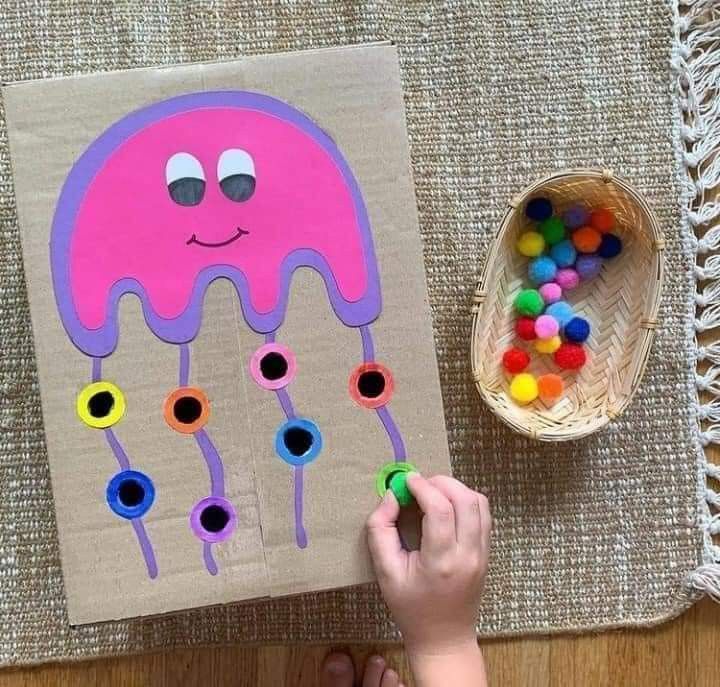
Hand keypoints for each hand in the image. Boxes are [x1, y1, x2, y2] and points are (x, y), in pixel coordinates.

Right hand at [366, 473, 490, 655]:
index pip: (440, 509)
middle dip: (441, 482)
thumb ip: (380, 531)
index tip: (407, 481)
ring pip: (479, 502)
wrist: (444, 638)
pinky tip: (447, 506)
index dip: (423, 487)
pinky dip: (466, 501)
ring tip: (433, 493)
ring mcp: (482, 554)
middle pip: (465, 499)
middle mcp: (468, 555)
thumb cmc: (410, 607)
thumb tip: (390, 496)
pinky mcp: (487, 553)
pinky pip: (484, 514)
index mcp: (441, 561)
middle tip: (420, 485)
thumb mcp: (385, 572)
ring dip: (456, 489)